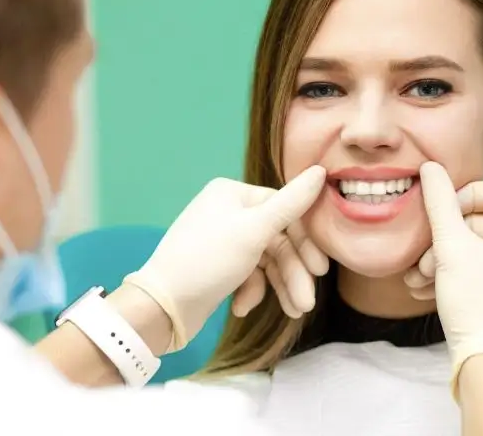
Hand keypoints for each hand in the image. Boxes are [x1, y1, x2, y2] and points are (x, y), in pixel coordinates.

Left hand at [122, 166, 325, 351]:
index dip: (305, 242)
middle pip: (277, 240)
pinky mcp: (219, 266)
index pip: (285, 211)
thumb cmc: (208, 260)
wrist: (160, 308)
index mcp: (234, 193)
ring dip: (280, 286)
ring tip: (293, 313)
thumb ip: (291, 203)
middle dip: (293, 273)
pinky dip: (252, 291)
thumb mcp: (254, 230)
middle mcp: (228, 211)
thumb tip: (322, 170)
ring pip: (266, 260)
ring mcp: (223, 240)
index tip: (320, 270)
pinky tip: (241, 308)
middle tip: (306, 303)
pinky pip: (249, 274)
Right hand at [419, 162, 482, 403]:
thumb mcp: (451, 248)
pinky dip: (460, 274)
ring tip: (417, 280)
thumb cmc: (474, 303)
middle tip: (421, 258)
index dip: (467, 194)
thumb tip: (430, 167)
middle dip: (448, 237)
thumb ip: (440, 203)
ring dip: (446, 259)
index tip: (441, 212)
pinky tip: (427, 290)